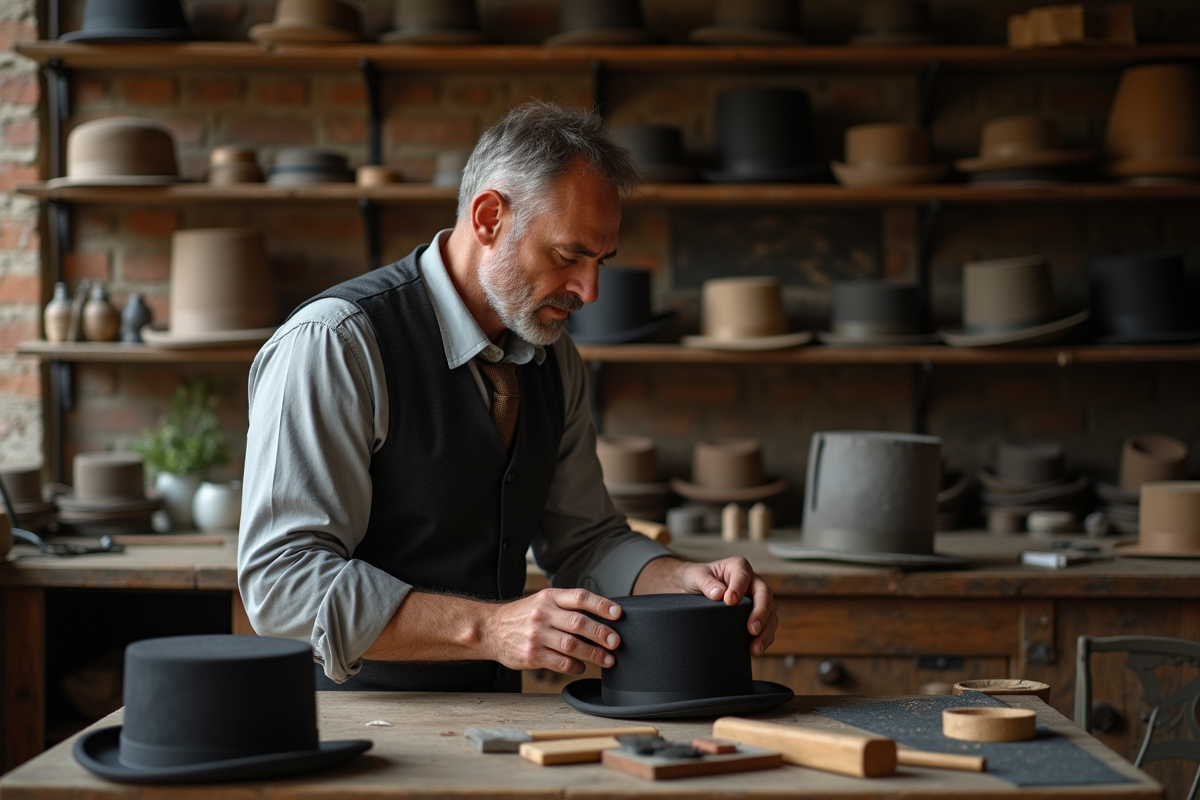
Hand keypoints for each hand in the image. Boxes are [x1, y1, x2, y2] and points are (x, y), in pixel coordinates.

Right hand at [481, 588, 622, 674]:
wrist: (490, 629)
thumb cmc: (522, 616)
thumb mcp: (542, 602)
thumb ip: (566, 607)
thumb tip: (601, 618)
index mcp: (549, 597)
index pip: (580, 597)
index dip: (602, 605)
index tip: (618, 613)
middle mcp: (543, 614)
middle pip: (579, 623)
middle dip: (602, 633)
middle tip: (616, 642)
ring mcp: (536, 636)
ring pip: (572, 645)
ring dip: (594, 654)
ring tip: (607, 659)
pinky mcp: (531, 655)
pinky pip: (560, 663)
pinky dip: (576, 666)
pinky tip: (582, 667)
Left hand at [679, 557, 777, 655]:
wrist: (692, 589)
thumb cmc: (695, 579)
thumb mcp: (695, 576)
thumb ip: (706, 583)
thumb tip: (719, 594)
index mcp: (738, 567)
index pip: (743, 577)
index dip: (739, 588)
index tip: (729, 602)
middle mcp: (752, 582)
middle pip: (764, 595)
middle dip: (761, 613)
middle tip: (752, 630)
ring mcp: (756, 599)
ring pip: (771, 613)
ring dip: (765, 631)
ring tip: (755, 648)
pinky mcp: (755, 615)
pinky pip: (767, 627)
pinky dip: (764, 639)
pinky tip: (755, 650)